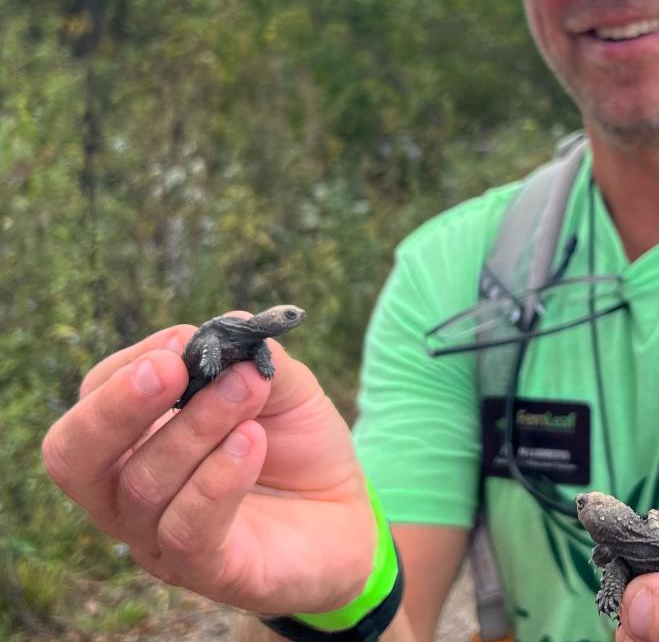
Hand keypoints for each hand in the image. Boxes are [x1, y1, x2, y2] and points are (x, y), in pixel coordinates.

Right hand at [43, 319, 374, 613]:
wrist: (345, 507)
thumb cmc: (295, 442)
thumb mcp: (281, 385)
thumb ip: (251, 355)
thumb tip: (226, 324)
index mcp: (134, 437)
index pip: (94, 397)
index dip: (131, 366)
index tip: (183, 342)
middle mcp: (128, 492)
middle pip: (75, 455)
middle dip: (117, 405)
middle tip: (170, 366)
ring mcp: (161, 538)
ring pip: (144, 484)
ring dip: (199, 425)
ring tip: (251, 389)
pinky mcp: (209, 571)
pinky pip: (187, 531)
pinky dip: (217, 479)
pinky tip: (251, 442)